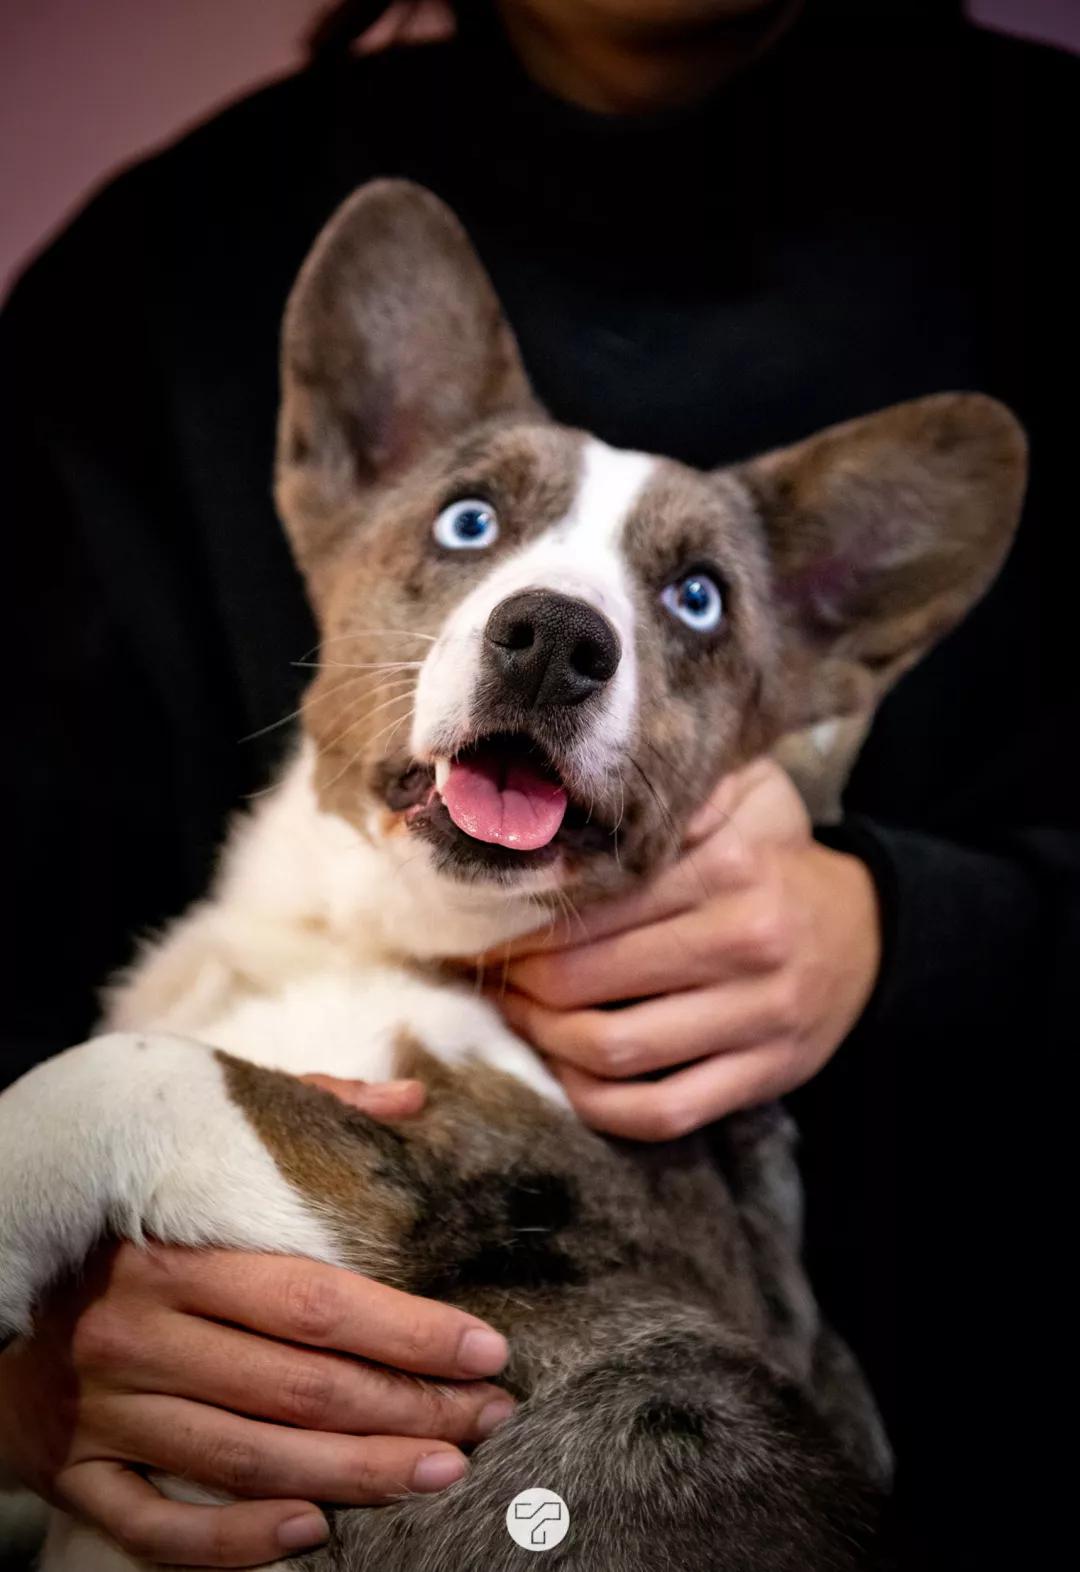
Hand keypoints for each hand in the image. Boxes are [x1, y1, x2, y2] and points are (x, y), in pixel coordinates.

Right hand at [0, 1078, 512, 1567]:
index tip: (487, 1351)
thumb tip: (411, 1099)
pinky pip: (158, 1527)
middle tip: (486, 1420)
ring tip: (441, 1469)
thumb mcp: (200, 1137)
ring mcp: (104, 1410)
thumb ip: (309, 1108)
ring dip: (357, 1474)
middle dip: (408, 1408)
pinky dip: (237, 1542)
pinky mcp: (74, 1469)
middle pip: (299, 1386)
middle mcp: (137, 1333)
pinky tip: (314, 1532)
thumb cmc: (123, 1208)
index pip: (316, 1301)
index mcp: (174, 1251)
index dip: (410, 1333)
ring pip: (251, 1459)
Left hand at [490, 759, 880, 1140]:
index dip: (522, 920)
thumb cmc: (776, 856)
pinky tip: (565, 1071)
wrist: (868, 931)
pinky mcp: (764, 1077)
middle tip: (488, 971)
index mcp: (732, 866)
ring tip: (517, 1014)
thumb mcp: (744, 793)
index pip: (595, 904)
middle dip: (520, 980)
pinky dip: (596, 1102)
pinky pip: (661, 1111)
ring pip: (615, 1050)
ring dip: (544, 1039)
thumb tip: (576, 795)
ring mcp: (758, 1019)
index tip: (480, 921)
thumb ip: (678, 789)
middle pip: (589, 979)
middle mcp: (747, 941)